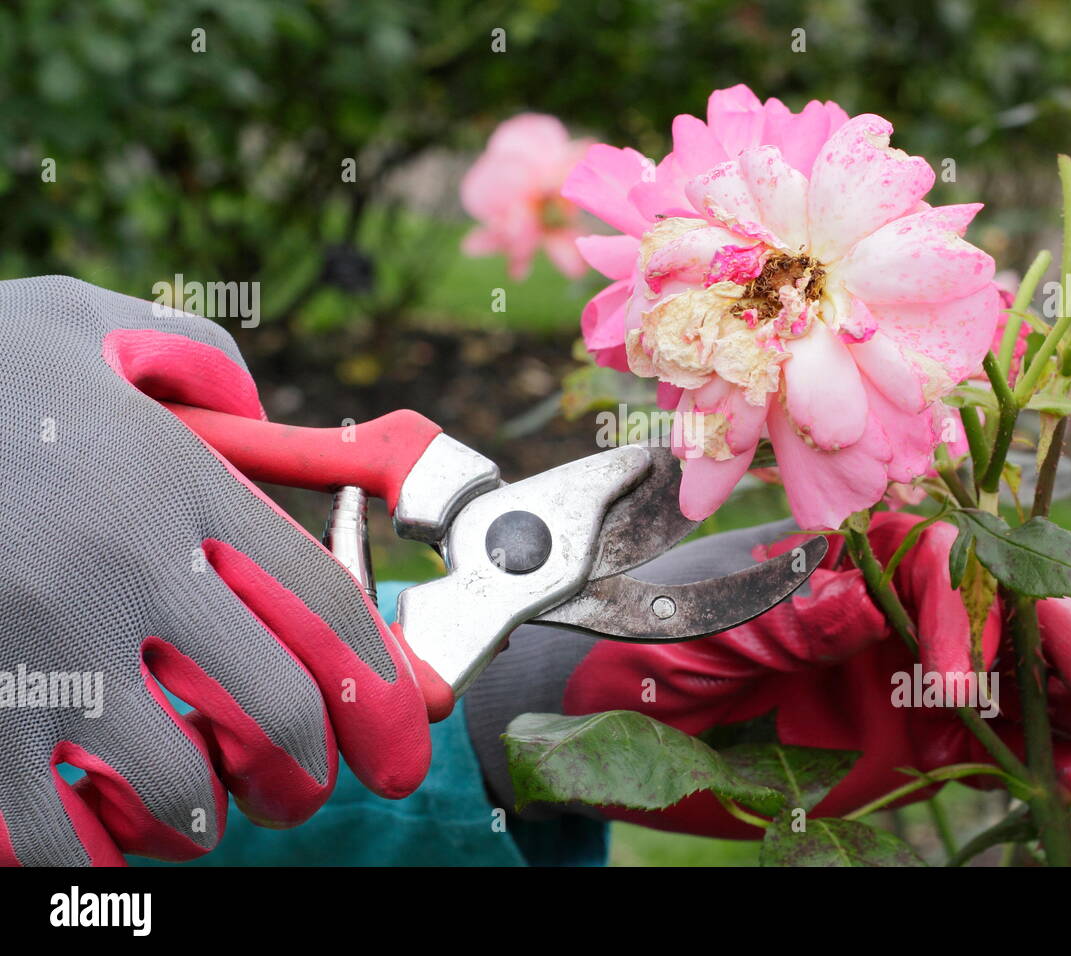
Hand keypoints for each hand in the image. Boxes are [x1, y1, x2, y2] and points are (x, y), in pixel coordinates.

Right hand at [0, 277, 441, 864]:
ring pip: (174, 785)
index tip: (403, 739)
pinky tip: (96, 841)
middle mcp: (128, 570)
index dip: (381, 684)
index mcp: (178, 483)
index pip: (323, 600)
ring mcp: (43, 645)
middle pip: (276, 708)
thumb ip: (193, 359)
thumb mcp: (86, 323)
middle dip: (306, 773)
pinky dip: (89, 855)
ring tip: (198, 815)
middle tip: (303, 792)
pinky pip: (49, 828)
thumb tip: (259, 417)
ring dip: (203, 818)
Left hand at [560, 511, 1070, 836]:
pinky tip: (1070, 770)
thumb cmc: (640, 645)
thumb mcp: (694, 627)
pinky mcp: (903, 739)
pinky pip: (983, 743)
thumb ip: (774, 615)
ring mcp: (899, 675)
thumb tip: (860, 600)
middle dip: (1059, 633)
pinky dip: (1033, 753)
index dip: (965, 603)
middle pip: (996, 606)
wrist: (608, 716)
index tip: (963, 669)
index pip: (929, 559)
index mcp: (836, 562)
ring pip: (1009, 674)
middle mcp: (883, 611)